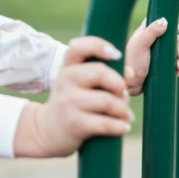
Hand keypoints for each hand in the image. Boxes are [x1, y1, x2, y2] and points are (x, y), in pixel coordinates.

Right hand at [14, 36, 132, 157]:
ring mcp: (68, 102)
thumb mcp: (80, 86)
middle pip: (100, 72)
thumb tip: (130, 73)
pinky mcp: (74, 123)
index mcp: (68, 67)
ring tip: (125, 114)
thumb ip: (104, 76)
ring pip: (107, 100)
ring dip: (123, 109)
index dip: (99, 46)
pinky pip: (105, 123)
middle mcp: (65, 81)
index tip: (116, 55)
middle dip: (119, 84)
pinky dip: (120, 126)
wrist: (48, 131)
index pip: (78, 47)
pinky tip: (123, 126)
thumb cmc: (73, 104)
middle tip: (123, 95)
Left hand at [124, 17, 178, 95]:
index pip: (158, 23)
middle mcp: (151, 42)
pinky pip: (174, 63)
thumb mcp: (141, 45)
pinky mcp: (161, 66)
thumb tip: (165, 20)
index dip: (169, 24)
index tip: (178, 30)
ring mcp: (157, 55)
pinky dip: (178, 65)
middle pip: (171, 37)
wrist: (129, 84)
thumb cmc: (132, 62)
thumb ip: (151, 32)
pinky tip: (178, 70)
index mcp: (144, 33)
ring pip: (175, 51)